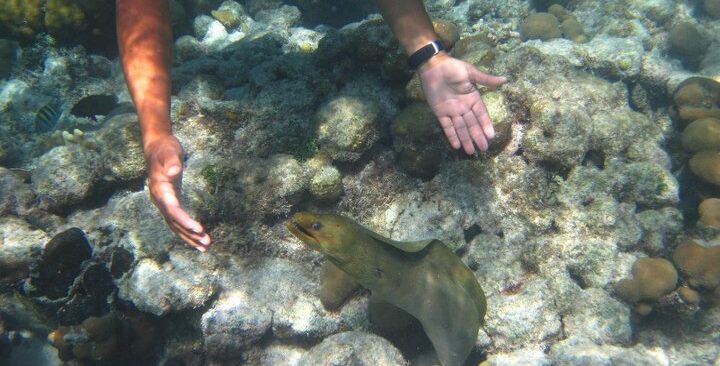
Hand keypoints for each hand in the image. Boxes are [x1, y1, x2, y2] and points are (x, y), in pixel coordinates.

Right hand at [145, 135, 210, 250]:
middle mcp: (160, 199)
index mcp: (160, 189)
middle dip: (189, 233)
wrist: (157, 147)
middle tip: (206, 243)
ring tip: (205, 246)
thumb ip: (172, 161)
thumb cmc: (165, 148)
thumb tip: (173, 171)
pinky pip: (177, 220)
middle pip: (174, 221)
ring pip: (175, 225)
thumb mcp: (170, 151)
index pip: (172, 209)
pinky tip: (197, 237)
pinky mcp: (169, 202)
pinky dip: (186, 230)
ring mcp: (163, 202)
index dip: (184, 220)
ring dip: (189, 236)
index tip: (198, 229)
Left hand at [418, 53, 506, 153]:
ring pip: (460, 128)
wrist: (433, 67)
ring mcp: (452, 111)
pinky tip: (456, 146)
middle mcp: (463, 107)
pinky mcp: (440, 113)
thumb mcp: (471, 73)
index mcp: (472, 98)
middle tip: (484, 149)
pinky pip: (447, 126)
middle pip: (472, 124)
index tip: (491, 136)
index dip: (486, 125)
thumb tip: (505, 79)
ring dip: (465, 139)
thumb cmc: (453, 68)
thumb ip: (486, 80)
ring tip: (471, 152)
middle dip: (477, 136)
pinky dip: (451, 136)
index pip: (481, 114)